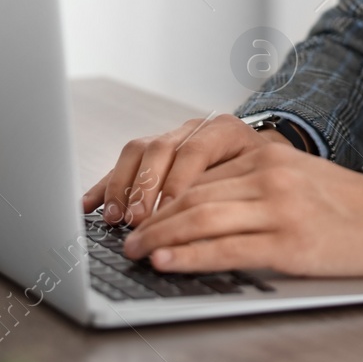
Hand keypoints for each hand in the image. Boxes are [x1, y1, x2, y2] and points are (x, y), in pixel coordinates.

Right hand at [81, 113, 289, 225]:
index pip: (195, 150)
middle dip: (145, 186)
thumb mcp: (263, 184)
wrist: (272, 163)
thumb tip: (209, 232)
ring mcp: (172, 139)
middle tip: (137, 220)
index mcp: (225, 131)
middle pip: (160, 148)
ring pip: (138, 152)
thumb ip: (236, 197)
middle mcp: (194, 129)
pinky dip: (106, 185)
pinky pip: (124, 165)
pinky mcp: (153, 155)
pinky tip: (90, 206)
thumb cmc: (269, 179)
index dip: (178, 180)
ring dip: (122, 186)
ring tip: (116, 218)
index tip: (169, 209)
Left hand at [121, 141, 362, 276]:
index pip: (199, 175)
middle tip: (126, 236)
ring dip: (160, 237)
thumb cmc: (346, 205)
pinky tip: (168, 262)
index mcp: (268, 156)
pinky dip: (190, 257)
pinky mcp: (289, 244)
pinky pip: (226, 250)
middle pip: (192, 196)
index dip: (161, 195)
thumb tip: (197, 205)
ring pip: (201, 220)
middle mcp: (269, 176)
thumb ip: (252, 183)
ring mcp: (279, 209)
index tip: (139, 212)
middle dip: (152, 218)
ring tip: (136, 251)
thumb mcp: (296, 178)